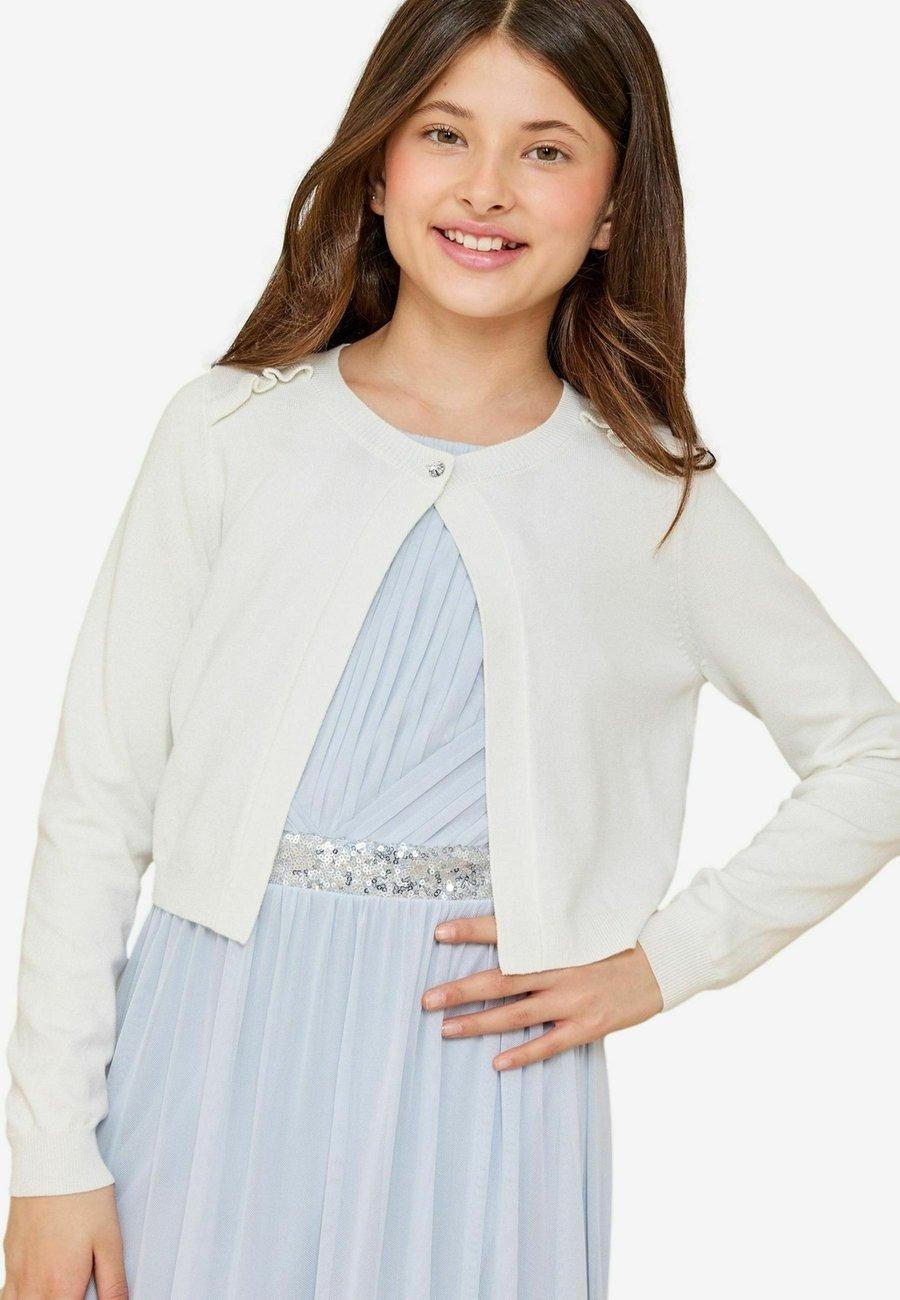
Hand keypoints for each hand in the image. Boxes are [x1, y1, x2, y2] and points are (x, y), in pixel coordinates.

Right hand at [2, 1183, 125, 1298]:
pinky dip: (20, 1299)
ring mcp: (17, 1273)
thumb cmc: (83, 1196)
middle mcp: (34, 1286)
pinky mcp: (10, 1258)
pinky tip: (36, 1289)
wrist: (52, 1162)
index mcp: (62, 1286)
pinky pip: (6, 1295)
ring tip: (59, 1290)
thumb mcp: (110, 1239)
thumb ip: (113, 1284)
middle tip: (76, 1291)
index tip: (86, 1296)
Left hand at [421, 913, 663, 1070]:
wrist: (662, 965)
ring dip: (479, 1023)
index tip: (439, 933)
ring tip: (446, 1029)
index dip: (472, 932)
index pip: (506, 932)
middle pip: (500, 980)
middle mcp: (560, 970)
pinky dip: (522, 1054)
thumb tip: (504, 937)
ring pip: (516, 1014)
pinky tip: (497, 1063)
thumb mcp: (580, 932)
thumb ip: (545, 938)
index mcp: (556, 941)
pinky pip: (548, 1044)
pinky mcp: (587, 1025)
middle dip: (461, 990)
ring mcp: (573, 1000)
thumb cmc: (616, 945)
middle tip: (426, 1000)